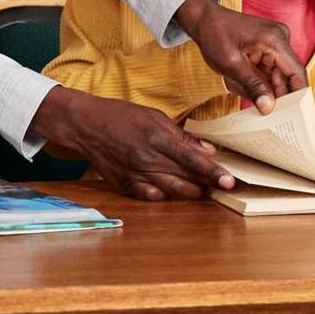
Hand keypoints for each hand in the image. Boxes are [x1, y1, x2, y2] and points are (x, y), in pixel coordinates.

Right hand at [29, 86, 232, 200]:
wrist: (85, 125)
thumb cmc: (121, 116)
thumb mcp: (154, 117)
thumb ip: (181, 136)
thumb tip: (207, 151)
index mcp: (156, 137)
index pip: (192, 159)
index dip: (213, 172)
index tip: (229, 181)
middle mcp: (146, 159)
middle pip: (185, 179)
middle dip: (207, 184)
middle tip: (222, 185)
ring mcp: (135, 174)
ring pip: (172, 191)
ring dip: (191, 192)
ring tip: (203, 189)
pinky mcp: (125, 185)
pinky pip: (152, 197)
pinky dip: (165, 195)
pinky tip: (172, 190)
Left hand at [174, 0, 306, 112]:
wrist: (204, 19)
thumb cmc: (214, 35)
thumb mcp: (231, 65)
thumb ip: (253, 86)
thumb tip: (268, 107)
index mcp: (275, 41)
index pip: (297, 72)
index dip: (300, 95)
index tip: (299, 116)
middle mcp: (280, 39)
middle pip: (288, 76)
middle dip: (278, 95)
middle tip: (273, 118)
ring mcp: (275, 42)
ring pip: (277, 75)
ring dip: (265, 88)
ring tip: (252, 98)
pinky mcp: (269, 47)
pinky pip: (270, 70)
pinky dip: (261, 81)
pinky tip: (249, 87)